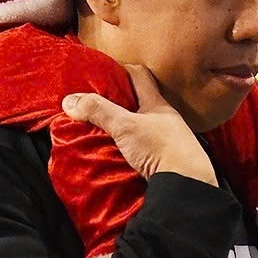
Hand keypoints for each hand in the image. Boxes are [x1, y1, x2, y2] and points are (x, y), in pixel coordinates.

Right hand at [61, 64, 216, 185]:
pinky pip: (143, 147)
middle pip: (138, 102)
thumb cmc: (161, 148)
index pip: (139, 75)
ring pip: (140, 125)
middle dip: (118, 101)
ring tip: (101, 129)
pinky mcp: (166, 161)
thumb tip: (70, 101)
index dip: (121, 69)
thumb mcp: (125, 126)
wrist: (187, 188)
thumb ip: (99, 111)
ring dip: (123, 126)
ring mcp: (167, 140)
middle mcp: (164, 119)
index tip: (101, 73)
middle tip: (94, 103)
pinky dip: (128, 147)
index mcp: (157, 103)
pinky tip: (116, 153)